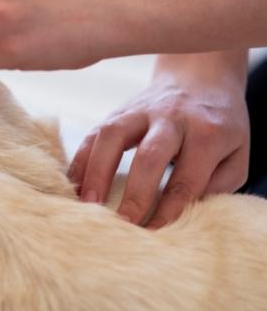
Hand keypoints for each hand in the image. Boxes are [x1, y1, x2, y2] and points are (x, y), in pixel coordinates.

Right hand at [69, 58, 249, 228]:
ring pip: (112, 137)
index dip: (169, 209)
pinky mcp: (117, 112)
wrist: (199, 76)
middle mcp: (172, 118)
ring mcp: (140, 111)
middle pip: (150, 156)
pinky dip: (80, 160)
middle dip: (135, 193)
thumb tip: (184, 211)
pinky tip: (73, 185)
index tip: (154, 233)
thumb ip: (218, 184)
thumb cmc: (218, 125)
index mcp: (207, 132)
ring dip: (97, 172)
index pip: (187, 177)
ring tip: (88, 204)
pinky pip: (93, 134)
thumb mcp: (237, 153)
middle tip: (122, 224)